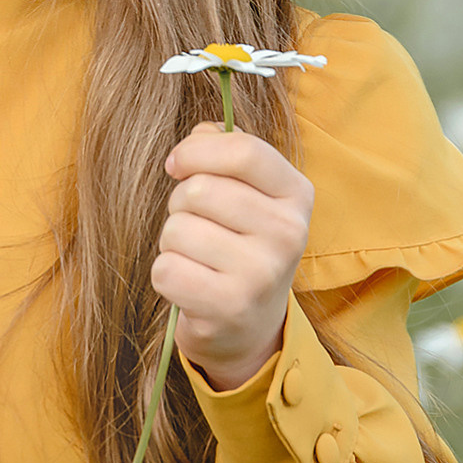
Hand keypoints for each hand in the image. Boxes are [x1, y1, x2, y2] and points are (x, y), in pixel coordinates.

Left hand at [154, 122, 313, 391]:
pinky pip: (166, 269)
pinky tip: (190, 285)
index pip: (244, 151)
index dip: (196, 151)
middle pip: (200, 190)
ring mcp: (262, 273)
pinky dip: (166, 275)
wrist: (249, 326)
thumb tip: (197, 137)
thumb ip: (223, 150)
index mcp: (296, 195)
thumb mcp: (247, 193)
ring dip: (172, 242)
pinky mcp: (230, 307)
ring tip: (196, 258)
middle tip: (195, 226)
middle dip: (180, 204)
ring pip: (177, 229)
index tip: (176, 165)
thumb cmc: (238, 244)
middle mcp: (288, 233)